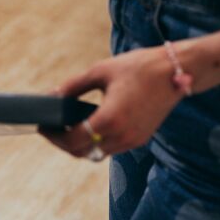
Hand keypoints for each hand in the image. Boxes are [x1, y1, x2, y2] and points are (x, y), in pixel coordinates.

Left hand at [39, 46, 184, 156]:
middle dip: (64, 143)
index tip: (42, 126)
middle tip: (51, 128)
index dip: (54, 136)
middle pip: (83, 152)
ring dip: (81, 144)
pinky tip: (88, 125)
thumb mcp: (100, 71)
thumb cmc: (138, 67)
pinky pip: (112, 147)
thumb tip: (52, 95)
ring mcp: (133, 140)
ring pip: (98, 153)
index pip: (73, 140)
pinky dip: (97, 141)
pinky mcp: (141, 138)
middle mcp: (122, 135)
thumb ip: (73, 86)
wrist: (176, 70)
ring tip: (66, 126)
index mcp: (110, 119)